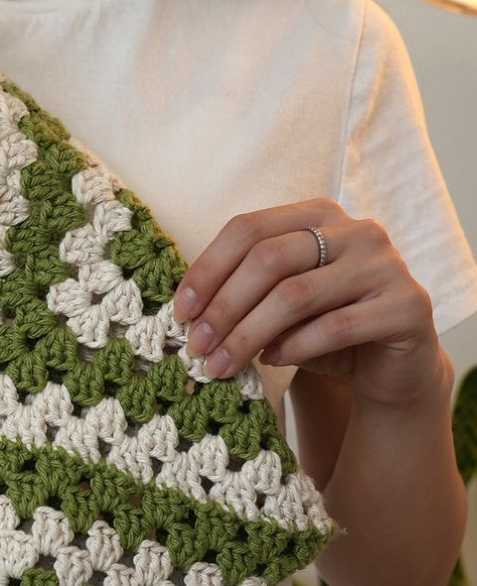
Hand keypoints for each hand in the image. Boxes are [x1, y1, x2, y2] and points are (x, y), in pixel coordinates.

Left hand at [171, 201, 443, 413]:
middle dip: (224, 306)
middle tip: (195, 346)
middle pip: (270, 259)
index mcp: (319, 215)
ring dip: (249, 334)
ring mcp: (385, 265)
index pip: (249, 229)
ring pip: (297, 295)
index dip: (208, 269)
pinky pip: (335, 327)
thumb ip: (248, 297)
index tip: (180, 311)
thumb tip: (189, 314)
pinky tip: (272, 362)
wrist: (394, 370)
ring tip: (220, 365)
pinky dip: (294, 348)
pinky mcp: (406, 305)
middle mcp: (357, 230)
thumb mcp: (283, 309)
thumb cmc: (328, 335)